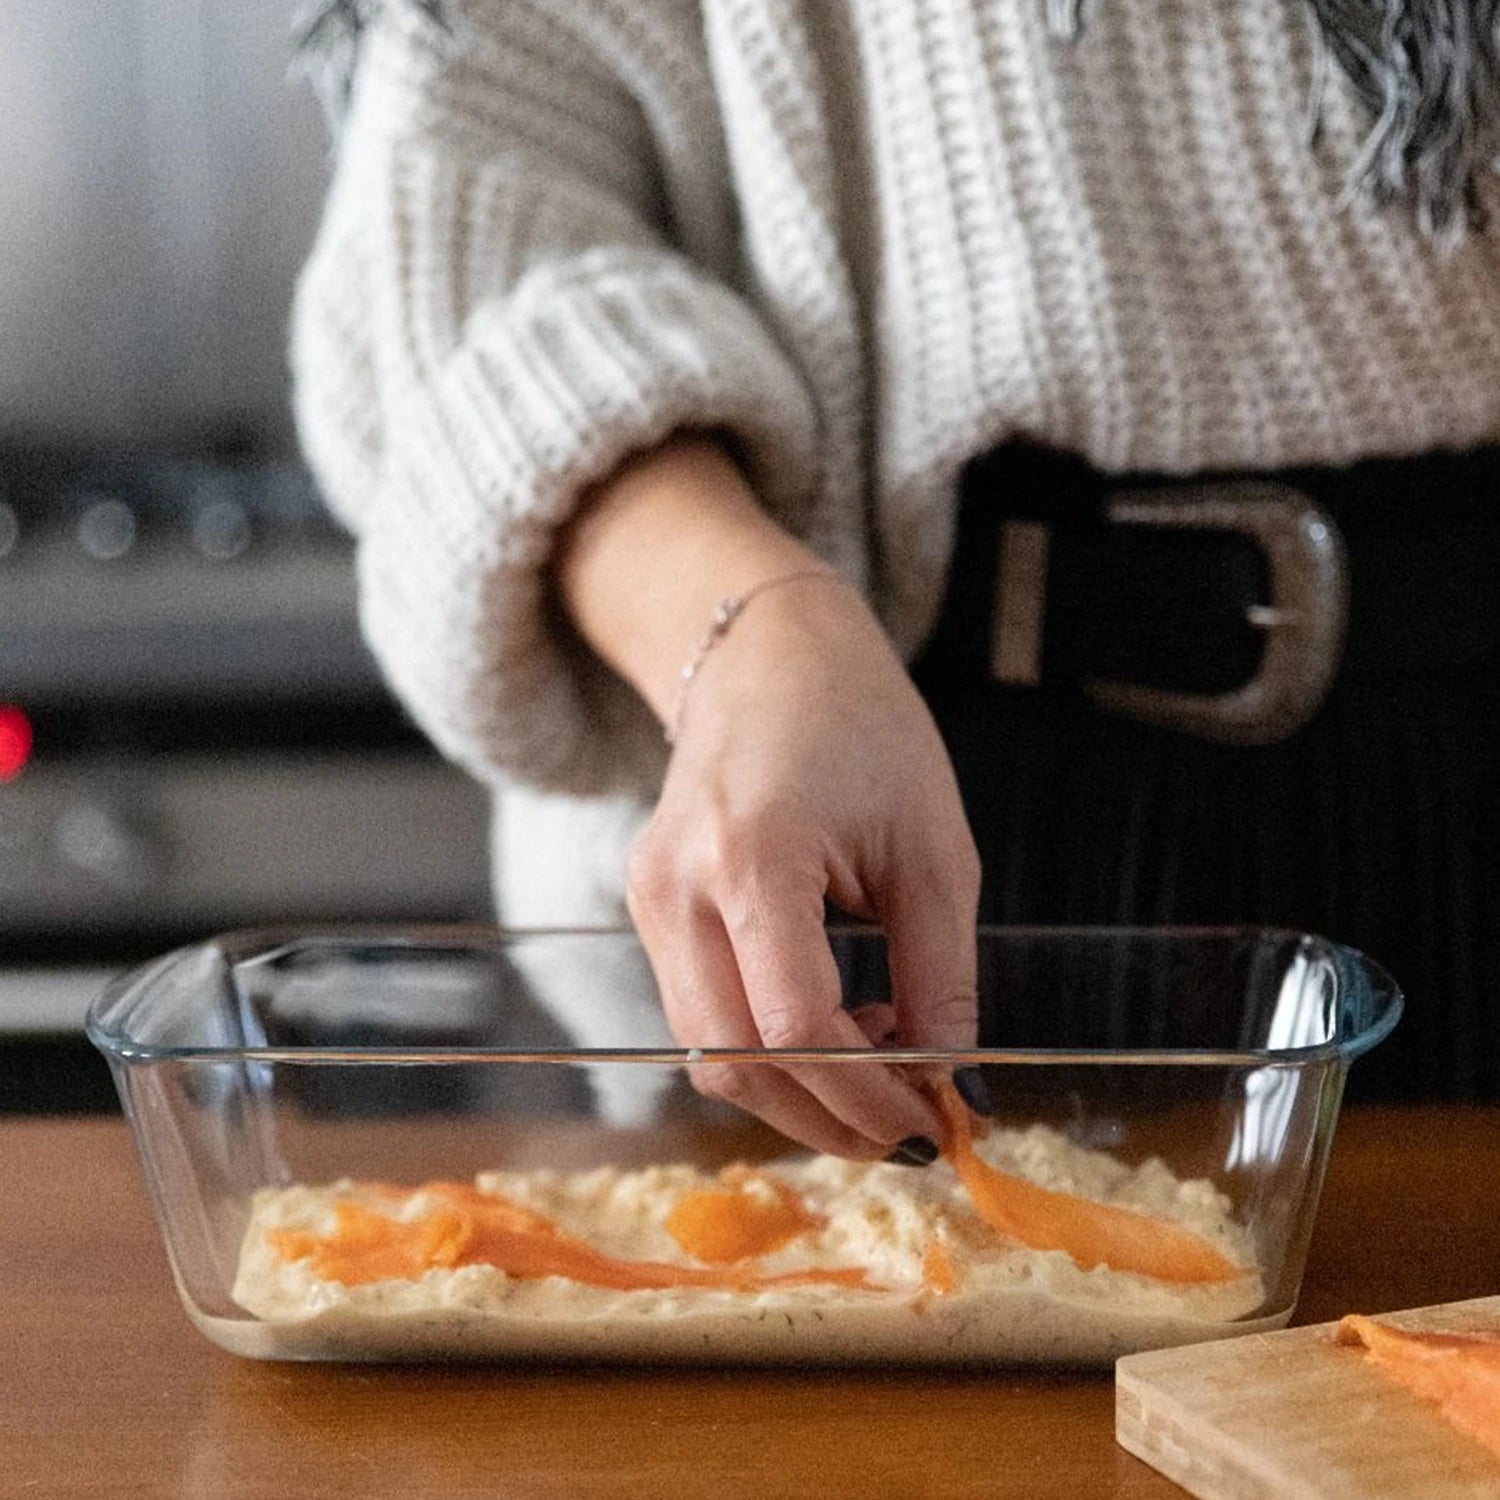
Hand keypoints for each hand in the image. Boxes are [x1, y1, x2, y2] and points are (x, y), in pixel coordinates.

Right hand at [626, 575, 980, 1156]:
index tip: (930, 1124)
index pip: (795, 1027)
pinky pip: (700, 1016)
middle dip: (826, 1117)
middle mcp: (677, 886)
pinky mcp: (649, 909)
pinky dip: (767, 1049)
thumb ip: (941, 974)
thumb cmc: (862, 728)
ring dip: (795, 1091)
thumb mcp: (931, 848)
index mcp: (752, 854)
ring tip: (880, 1068)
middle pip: (734, 1061)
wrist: (768, 659)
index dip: (866, 1096)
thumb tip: (950, 1085)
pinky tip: (833, 1026)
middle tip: (907, 1129)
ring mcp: (650, 900)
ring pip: (707, 1052)